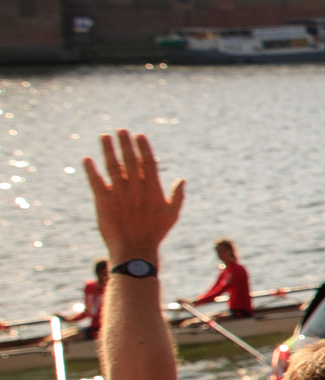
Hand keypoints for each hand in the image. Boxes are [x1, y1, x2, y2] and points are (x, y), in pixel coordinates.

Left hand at [83, 130, 186, 258]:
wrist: (134, 249)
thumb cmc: (155, 233)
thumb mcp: (171, 214)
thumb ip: (177, 196)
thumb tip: (181, 180)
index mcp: (152, 189)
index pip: (148, 162)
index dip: (143, 147)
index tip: (138, 135)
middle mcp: (135, 188)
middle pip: (129, 159)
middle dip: (125, 143)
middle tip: (120, 130)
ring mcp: (119, 194)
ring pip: (112, 166)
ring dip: (108, 150)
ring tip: (104, 137)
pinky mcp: (103, 201)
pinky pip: (96, 181)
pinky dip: (91, 169)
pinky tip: (87, 159)